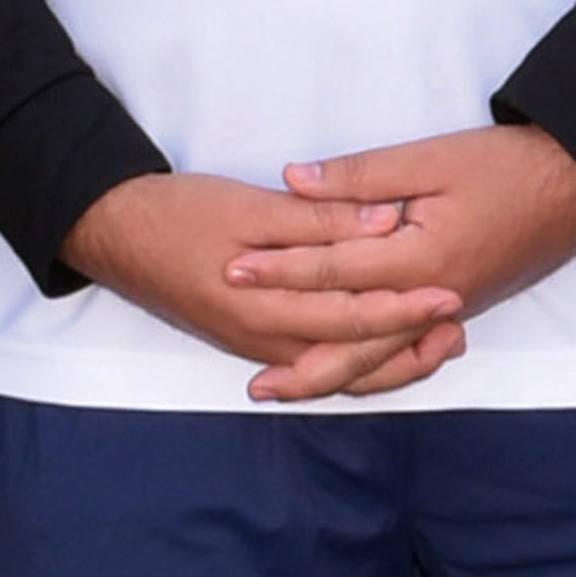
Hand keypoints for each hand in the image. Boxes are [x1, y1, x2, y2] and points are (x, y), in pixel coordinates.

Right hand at [65, 169, 471, 398]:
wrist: (116, 233)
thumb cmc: (179, 214)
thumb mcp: (250, 207)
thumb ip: (320, 220)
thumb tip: (385, 222)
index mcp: (265, 308)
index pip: (352, 318)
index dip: (406, 308)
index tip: (451, 296)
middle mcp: (265, 340)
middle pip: (353, 355)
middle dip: (410, 344)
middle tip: (459, 325)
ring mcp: (258, 346)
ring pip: (337, 369)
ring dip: (390, 360)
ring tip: (440, 341)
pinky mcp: (254, 340)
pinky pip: (317, 363)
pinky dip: (358, 359)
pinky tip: (387, 345)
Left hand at [235, 125, 575, 403]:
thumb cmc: (508, 165)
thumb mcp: (432, 158)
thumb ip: (362, 175)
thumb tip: (295, 180)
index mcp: (422, 258)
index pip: (335, 271)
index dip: (281, 270)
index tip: (233, 270)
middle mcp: (434, 298)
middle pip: (356, 344)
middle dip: (299, 359)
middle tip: (252, 382)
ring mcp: (450, 310)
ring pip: (382, 359)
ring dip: (331, 376)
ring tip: (286, 388)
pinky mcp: (459, 309)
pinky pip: (405, 351)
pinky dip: (371, 368)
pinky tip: (343, 369)